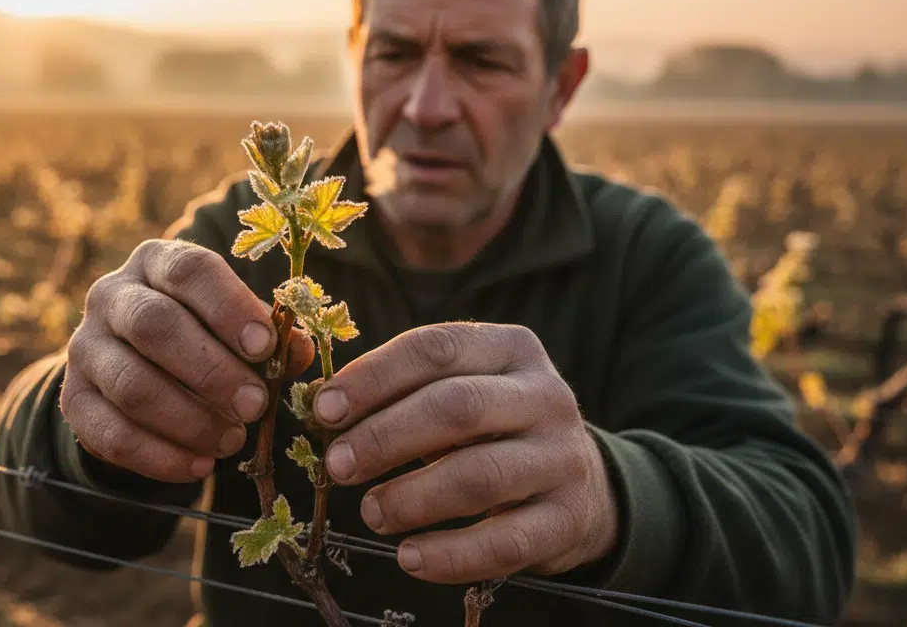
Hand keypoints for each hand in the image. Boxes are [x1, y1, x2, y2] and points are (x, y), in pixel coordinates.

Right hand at [60, 240, 313, 482]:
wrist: (134, 370)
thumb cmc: (203, 337)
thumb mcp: (234, 326)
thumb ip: (267, 336)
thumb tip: (296, 351)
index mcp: (157, 262)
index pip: (189, 271)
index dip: (228, 308)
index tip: (264, 347)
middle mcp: (111, 296)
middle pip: (154, 326)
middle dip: (211, 370)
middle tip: (256, 406)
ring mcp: (84, 347)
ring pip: (132, 385)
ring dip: (189, 420)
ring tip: (233, 442)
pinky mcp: (73, 400)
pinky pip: (112, 434)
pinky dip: (161, 457)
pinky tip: (200, 466)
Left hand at [310, 323, 618, 583]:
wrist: (581, 487)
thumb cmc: (493, 430)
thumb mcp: (460, 392)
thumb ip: (403, 392)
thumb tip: (324, 408)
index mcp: (511, 348)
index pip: (435, 348)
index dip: (374, 377)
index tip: (324, 410)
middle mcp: (545, 395)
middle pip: (457, 408)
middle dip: (386, 437)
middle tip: (337, 465)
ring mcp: (564, 457)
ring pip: (480, 476)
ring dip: (413, 497)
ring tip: (371, 513)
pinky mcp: (568, 519)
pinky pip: (505, 543)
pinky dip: (450, 554)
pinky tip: (410, 558)